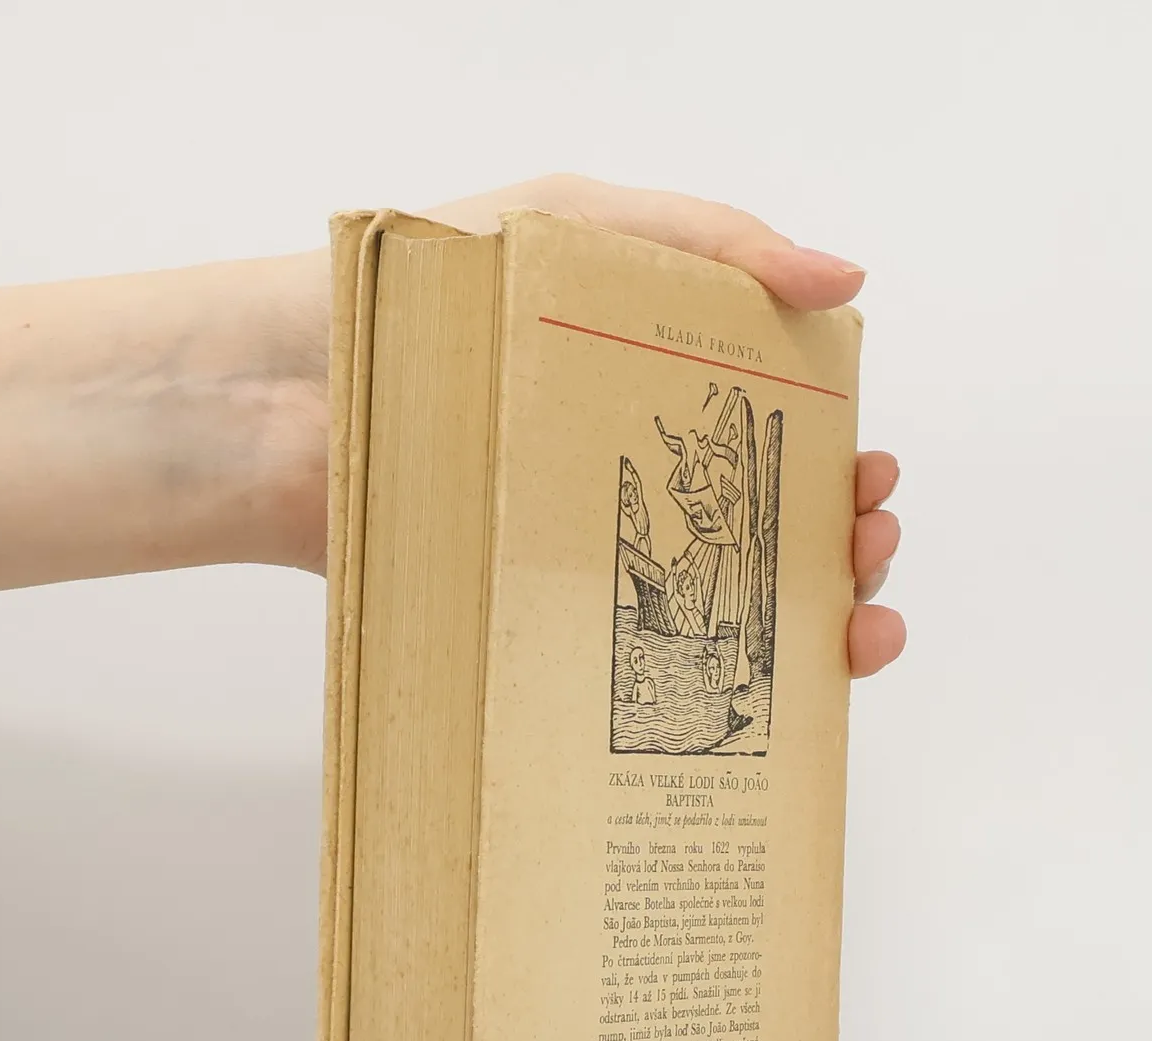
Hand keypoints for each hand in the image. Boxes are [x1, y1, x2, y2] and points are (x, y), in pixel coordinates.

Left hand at [429, 176, 905, 677]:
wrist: (281, 405)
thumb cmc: (421, 295)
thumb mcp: (578, 225)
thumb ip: (713, 244)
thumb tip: (847, 277)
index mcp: (651, 392)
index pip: (777, 443)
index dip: (840, 468)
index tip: (870, 481)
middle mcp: (628, 483)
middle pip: (768, 537)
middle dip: (844, 555)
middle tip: (863, 553)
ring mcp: (585, 564)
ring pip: (722, 617)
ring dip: (808, 633)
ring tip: (848, 636)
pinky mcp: (534, 628)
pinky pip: (631, 674)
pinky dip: (706, 696)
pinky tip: (758, 704)